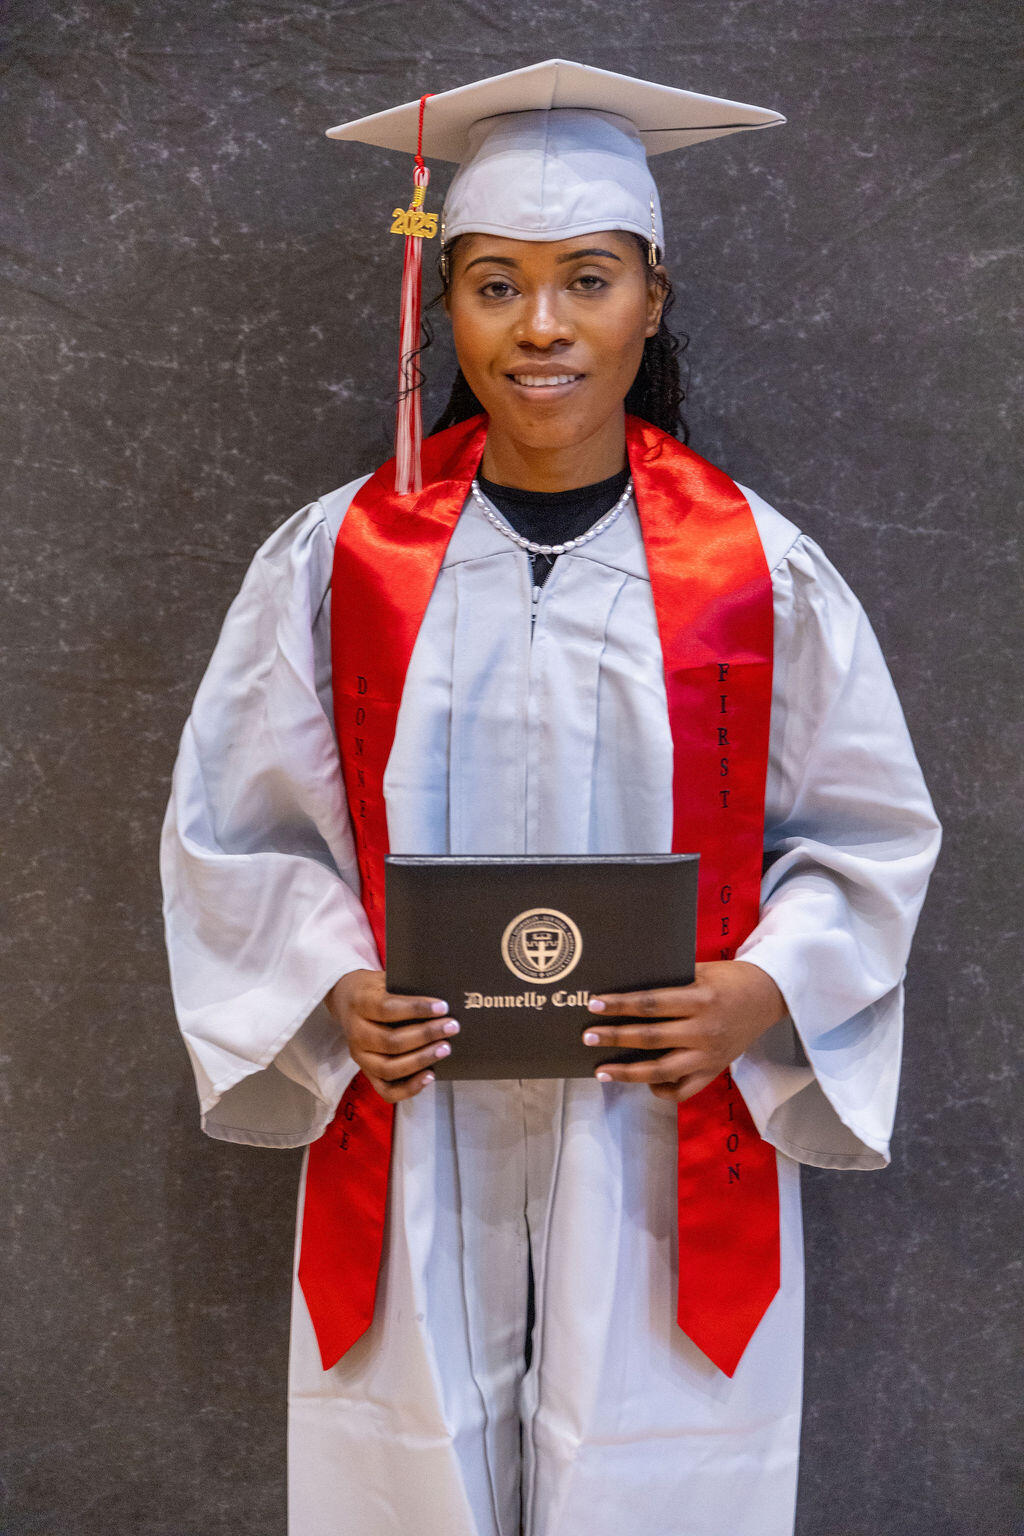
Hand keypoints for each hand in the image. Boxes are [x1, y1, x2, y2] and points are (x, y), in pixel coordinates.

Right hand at [324, 969, 458, 1102]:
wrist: (347, 999)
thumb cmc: (376, 989)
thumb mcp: (386, 980)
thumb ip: (408, 988)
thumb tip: (441, 1002)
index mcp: (360, 1004)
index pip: (387, 1008)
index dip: (417, 1009)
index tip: (443, 1007)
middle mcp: (356, 1033)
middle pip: (391, 1041)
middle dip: (426, 1035)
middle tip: (452, 1027)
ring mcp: (360, 1056)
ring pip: (390, 1068)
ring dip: (422, 1059)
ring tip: (445, 1048)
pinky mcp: (366, 1073)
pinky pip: (387, 1090)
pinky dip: (410, 1088)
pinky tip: (431, 1074)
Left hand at [581, 960, 786, 1103]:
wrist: (769, 996)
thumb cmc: (728, 978)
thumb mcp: (700, 970)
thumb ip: (669, 981)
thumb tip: (627, 985)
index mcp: (700, 999)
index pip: (652, 1004)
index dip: (621, 1005)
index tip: (595, 1004)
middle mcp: (704, 1030)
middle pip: (651, 1038)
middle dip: (616, 1038)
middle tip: (588, 1037)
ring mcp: (710, 1055)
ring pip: (663, 1071)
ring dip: (629, 1072)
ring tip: (602, 1070)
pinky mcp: (715, 1070)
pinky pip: (684, 1089)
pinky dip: (661, 1089)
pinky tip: (644, 1081)